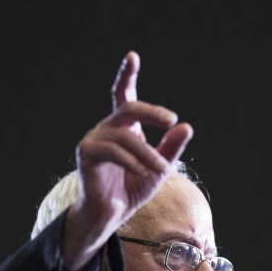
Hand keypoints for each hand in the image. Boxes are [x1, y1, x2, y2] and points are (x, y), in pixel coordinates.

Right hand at [62, 52, 192, 269]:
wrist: (112, 213)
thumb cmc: (133, 187)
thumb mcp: (159, 167)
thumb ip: (171, 148)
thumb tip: (186, 126)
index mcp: (124, 127)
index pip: (124, 95)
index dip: (127, 74)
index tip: (132, 56)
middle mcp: (107, 127)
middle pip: (129, 108)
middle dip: (151, 111)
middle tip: (171, 119)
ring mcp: (93, 138)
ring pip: (125, 135)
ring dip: (147, 153)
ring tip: (159, 169)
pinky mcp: (86, 153)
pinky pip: (113, 150)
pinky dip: (131, 161)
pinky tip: (142, 172)